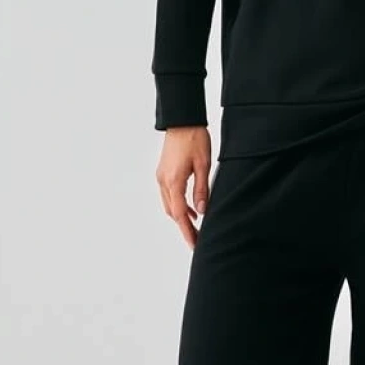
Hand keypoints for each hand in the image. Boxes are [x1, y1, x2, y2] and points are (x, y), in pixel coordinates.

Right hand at [155, 126, 211, 250]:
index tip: (194, 244)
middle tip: (197, 240)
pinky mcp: (163, 172)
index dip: (187, 231)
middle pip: (173, 213)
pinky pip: (169, 195)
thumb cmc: (194, 138)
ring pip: (170, 205)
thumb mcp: (204, 165)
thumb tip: (202, 211)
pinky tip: (191, 208)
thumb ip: (202, 189)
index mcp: (173, 181)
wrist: (182, 120)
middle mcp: (163, 181)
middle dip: (184, 228)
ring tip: (196, 228)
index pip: (180, 214)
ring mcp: (161, 176)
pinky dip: (179, 205)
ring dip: (181, 217)